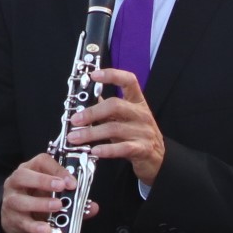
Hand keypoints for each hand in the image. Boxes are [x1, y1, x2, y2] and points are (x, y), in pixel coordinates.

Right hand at [0, 152, 96, 232]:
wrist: (14, 217)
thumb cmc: (35, 198)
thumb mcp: (52, 193)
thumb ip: (72, 198)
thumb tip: (93, 207)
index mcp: (29, 170)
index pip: (41, 161)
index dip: (56, 169)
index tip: (71, 181)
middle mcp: (17, 183)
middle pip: (23, 176)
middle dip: (44, 181)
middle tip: (62, 187)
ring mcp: (12, 200)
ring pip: (21, 200)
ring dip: (41, 203)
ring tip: (58, 206)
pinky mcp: (13, 218)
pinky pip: (24, 222)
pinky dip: (36, 226)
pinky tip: (47, 228)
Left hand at [72, 67, 166, 185]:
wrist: (157, 157)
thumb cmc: (136, 134)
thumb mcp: (125, 118)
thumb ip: (107, 109)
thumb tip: (86, 99)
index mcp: (137, 102)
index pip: (129, 81)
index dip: (112, 75)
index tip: (93, 75)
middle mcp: (141, 114)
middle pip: (115, 105)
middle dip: (92, 112)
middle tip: (75, 119)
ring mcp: (143, 131)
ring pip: (114, 128)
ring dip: (91, 133)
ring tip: (75, 137)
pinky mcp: (142, 149)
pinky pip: (122, 148)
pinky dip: (107, 149)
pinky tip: (94, 150)